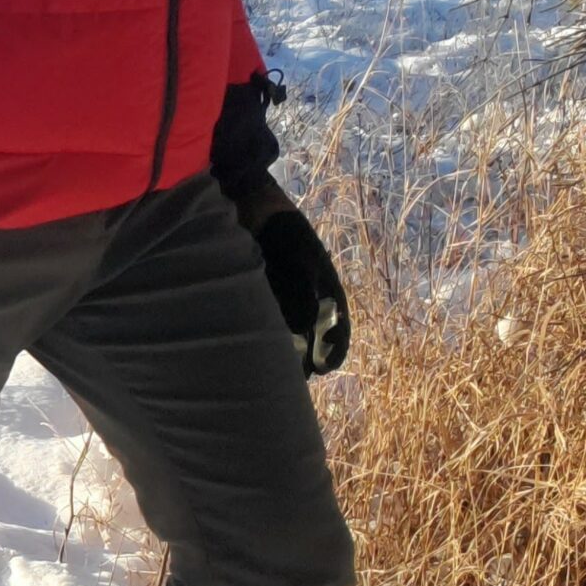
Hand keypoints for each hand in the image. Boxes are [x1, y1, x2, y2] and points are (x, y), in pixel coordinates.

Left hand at [231, 181, 349, 376]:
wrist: (249, 205)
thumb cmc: (281, 230)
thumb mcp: (298, 258)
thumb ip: (301, 290)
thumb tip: (303, 327)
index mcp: (325, 289)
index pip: (337, 327)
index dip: (333, 349)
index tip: (324, 368)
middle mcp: (304, 297)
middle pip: (309, 336)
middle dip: (303, 357)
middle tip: (294, 379)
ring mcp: (279, 298)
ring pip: (285, 332)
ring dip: (281, 352)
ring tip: (271, 373)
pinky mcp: (255, 297)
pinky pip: (262, 322)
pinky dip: (260, 337)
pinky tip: (248, 351)